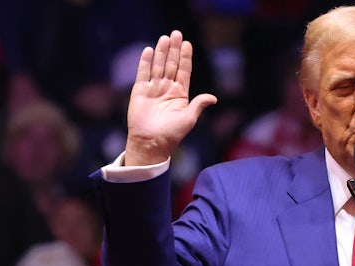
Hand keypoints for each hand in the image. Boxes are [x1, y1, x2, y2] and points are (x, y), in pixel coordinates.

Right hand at [125, 30, 216, 165]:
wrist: (151, 142)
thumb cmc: (172, 134)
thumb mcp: (189, 119)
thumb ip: (199, 105)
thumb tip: (213, 98)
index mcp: (180, 95)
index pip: (184, 71)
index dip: (185, 58)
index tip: (187, 44)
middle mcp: (167, 89)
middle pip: (171, 65)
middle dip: (174, 50)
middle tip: (176, 34)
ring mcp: (153, 89)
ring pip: (158, 66)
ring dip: (162, 52)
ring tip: (165, 38)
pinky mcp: (140, 91)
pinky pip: (143, 73)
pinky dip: (146, 62)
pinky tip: (150, 50)